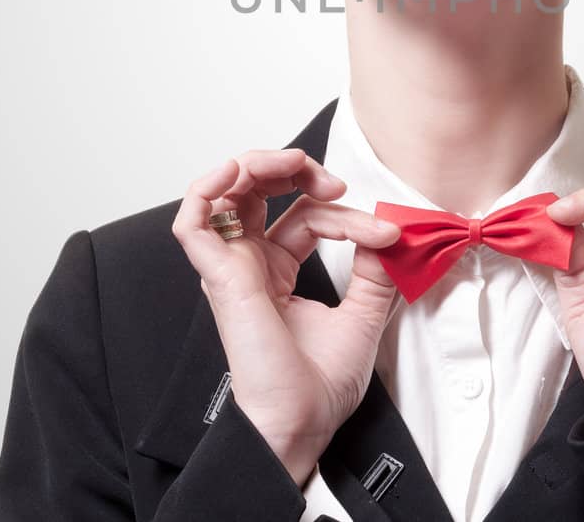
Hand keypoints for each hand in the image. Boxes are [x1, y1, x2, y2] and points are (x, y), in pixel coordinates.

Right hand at [172, 149, 402, 485]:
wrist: (301, 421)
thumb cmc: (320, 386)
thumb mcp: (364, 315)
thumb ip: (375, 271)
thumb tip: (390, 232)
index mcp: (278, 271)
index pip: (309, 216)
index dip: (349, 216)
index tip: (387, 233)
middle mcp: (251, 264)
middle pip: (258, 190)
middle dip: (294, 168)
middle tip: (333, 181)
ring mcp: (231, 267)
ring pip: (225, 192)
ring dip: (257, 163)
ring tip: (294, 162)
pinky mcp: (219, 276)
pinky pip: (193, 221)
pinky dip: (208, 188)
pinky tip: (237, 171)